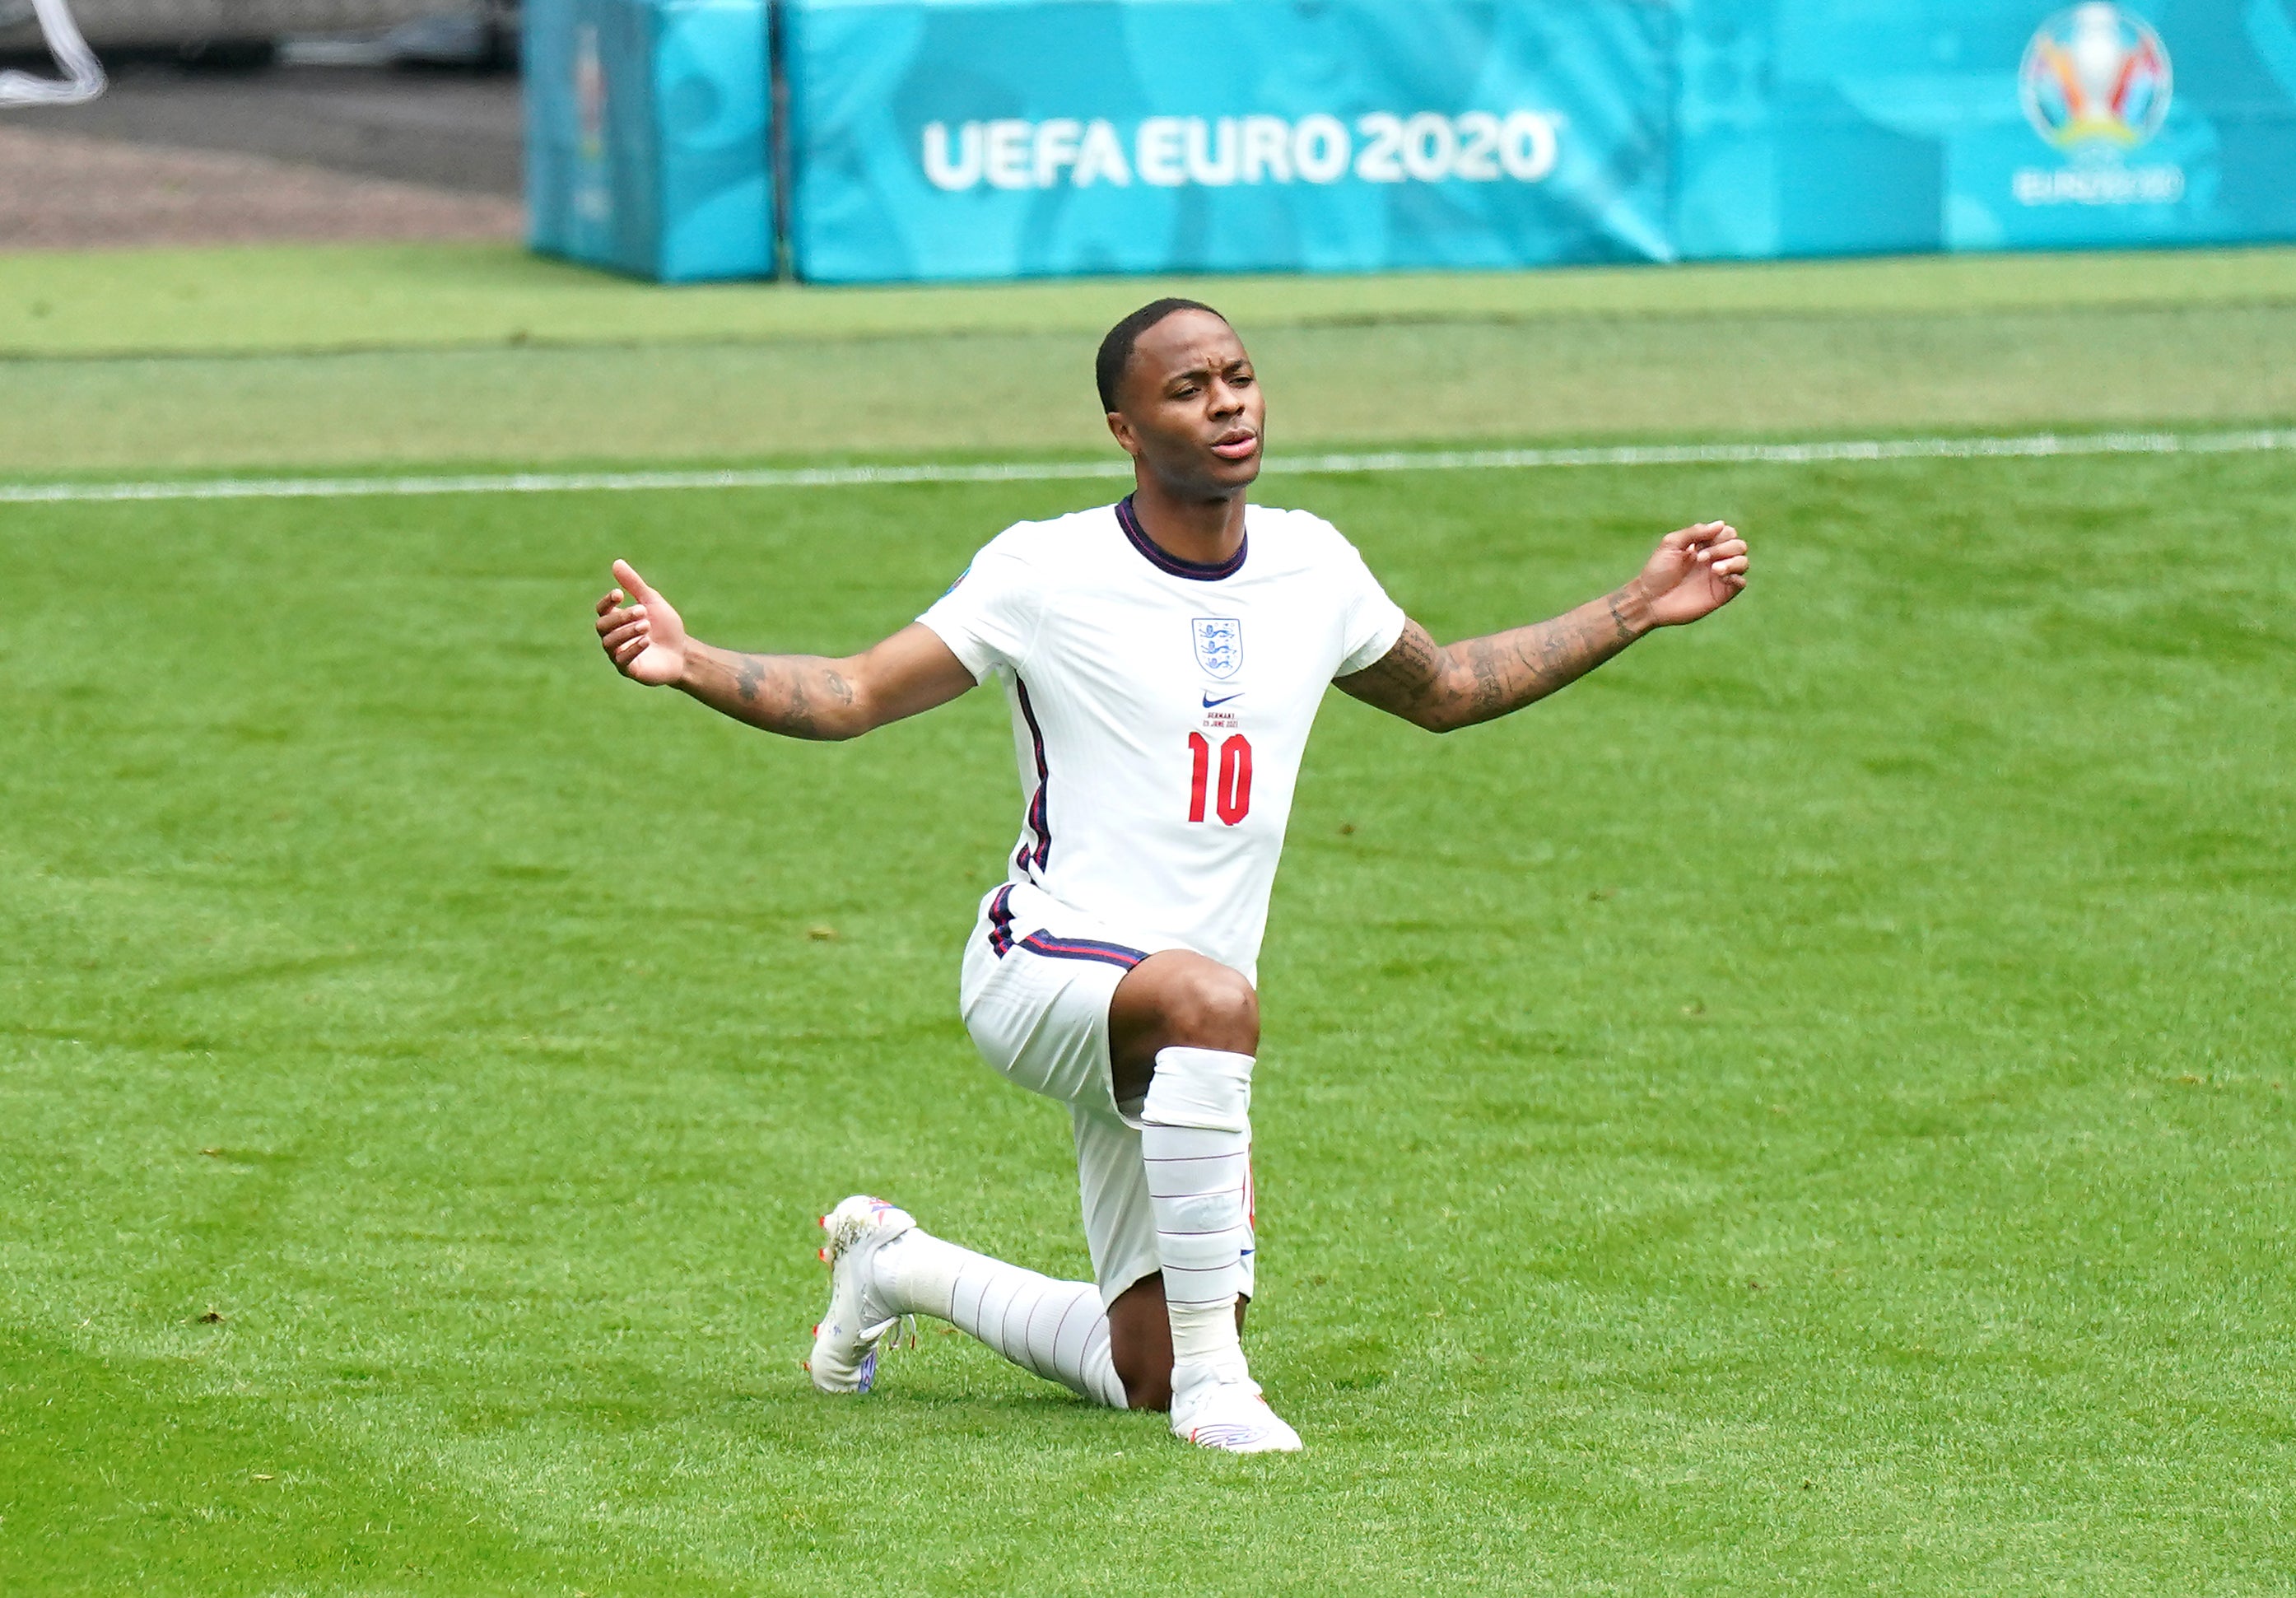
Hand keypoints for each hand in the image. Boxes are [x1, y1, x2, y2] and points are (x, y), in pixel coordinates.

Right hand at [595, 559, 688, 685]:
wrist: (684, 653)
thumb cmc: (666, 628)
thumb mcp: (652, 602)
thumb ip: (634, 584)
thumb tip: (616, 563)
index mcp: (617, 621)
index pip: (601, 610)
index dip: (607, 602)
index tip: (620, 594)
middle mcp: (613, 638)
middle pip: (602, 626)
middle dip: (621, 617)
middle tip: (642, 611)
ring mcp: (618, 655)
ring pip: (609, 643)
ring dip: (627, 632)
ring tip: (646, 626)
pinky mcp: (628, 670)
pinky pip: (621, 660)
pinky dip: (633, 649)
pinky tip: (646, 641)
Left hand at [1633, 522, 1748, 627]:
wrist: (1650, 600)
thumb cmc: (1657, 571)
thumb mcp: (1671, 543)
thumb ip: (1695, 532)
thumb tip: (1721, 524)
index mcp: (1704, 546)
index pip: (1727, 533)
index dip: (1719, 534)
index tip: (1697, 544)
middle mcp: (1715, 560)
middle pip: (1739, 545)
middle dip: (1724, 547)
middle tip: (1700, 558)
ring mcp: (1719, 577)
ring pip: (1744, 562)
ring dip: (1733, 561)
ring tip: (1714, 569)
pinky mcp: (1721, 595)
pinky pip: (1741, 583)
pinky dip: (1736, 577)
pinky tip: (1720, 577)